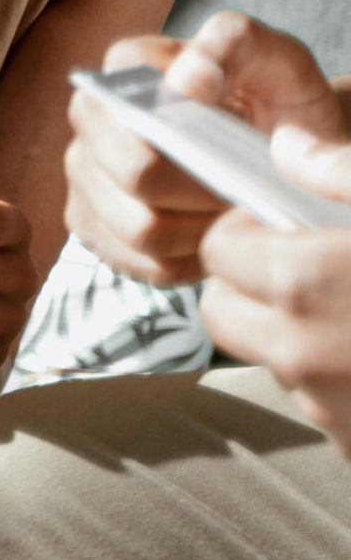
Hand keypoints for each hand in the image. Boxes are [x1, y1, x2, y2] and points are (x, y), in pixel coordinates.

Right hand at [67, 16, 346, 285]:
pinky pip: (137, 262)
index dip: (185, 138)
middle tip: (242, 187)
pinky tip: (211, 237)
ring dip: (199, 232)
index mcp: (126, 67)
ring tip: (231, 214)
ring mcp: (83, 171)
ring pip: (137, 227)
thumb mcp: (277, 60)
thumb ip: (234, 45)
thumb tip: (186, 84)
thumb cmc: (279, 103)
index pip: (132, 111)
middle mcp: (89, 115)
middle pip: (135, 175)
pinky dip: (186, 260)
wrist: (280, 148)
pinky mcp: (90, 222)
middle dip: (201, 191)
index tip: (236, 139)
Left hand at [200, 124, 350, 450]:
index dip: (251, 230)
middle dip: (256, 287)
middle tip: (313, 267)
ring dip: (301, 336)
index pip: (220, 251)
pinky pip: (326, 407)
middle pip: (227, 314)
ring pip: (274, 361)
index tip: (286, 224)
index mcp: (305, 283)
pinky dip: (345, 383)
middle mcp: (303, 354)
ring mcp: (332, 410)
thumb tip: (287, 149)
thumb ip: (343, 170)